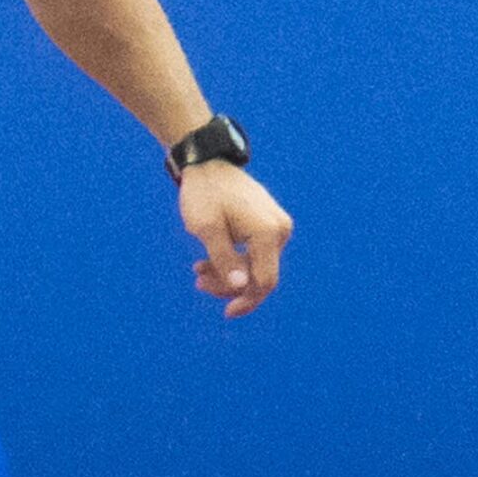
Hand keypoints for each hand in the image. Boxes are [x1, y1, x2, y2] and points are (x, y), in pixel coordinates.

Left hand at [179, 163, 291, 319]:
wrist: (208, 164)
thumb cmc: (204, 194)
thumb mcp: (207, 228)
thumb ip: (223, 258)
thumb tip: (239, 287)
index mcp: (267, 232)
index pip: (265, 281)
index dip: (247, 300)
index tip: (227, 312)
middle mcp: (279, 230)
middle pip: (259, 275)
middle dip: (229, 284)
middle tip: (198, 280)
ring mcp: (277, 227)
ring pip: (255, 265)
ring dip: (227, 272)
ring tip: (198, 270)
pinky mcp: (269, 224)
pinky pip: (255, 252)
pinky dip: (233, 259)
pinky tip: (208, 260)